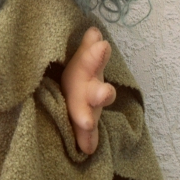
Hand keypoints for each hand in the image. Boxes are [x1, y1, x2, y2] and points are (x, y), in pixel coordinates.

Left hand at [61, 27, 115, 154]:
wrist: (75, 100)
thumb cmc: (75, 77)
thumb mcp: (79, 61)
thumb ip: (87, 48)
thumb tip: (94, 30)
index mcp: (87, 72)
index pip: (91, 61)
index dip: (96, 55)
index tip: (102, 45)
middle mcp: (91, 91)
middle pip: (97, 91)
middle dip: (101, 92)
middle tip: (104, 93)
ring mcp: (88, 110)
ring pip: (91, 114)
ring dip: (89, 119)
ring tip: (85, 124)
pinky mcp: (84, 127)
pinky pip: (86, 135)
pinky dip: (87, 141)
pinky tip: (87, 149)